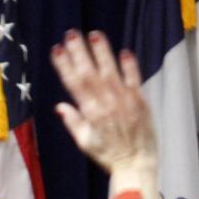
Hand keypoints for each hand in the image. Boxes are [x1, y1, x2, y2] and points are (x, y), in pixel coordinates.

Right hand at [50, 30, 156, 174]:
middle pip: (90, 74)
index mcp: (91, 114)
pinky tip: (123, 52)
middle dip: (80, 53)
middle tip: (71, 35)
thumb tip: (60, 106)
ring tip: (94, 35)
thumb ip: (73, 122)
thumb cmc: (108, 155)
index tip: (57, 51)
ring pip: (111, 72)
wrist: (137, 163)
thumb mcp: (85, 142)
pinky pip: (134, 79)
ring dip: (102, 53)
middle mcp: (108, 104)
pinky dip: (129, 66)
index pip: (75, 85)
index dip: (65, 66)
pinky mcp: (141, 101)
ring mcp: (125, 101)